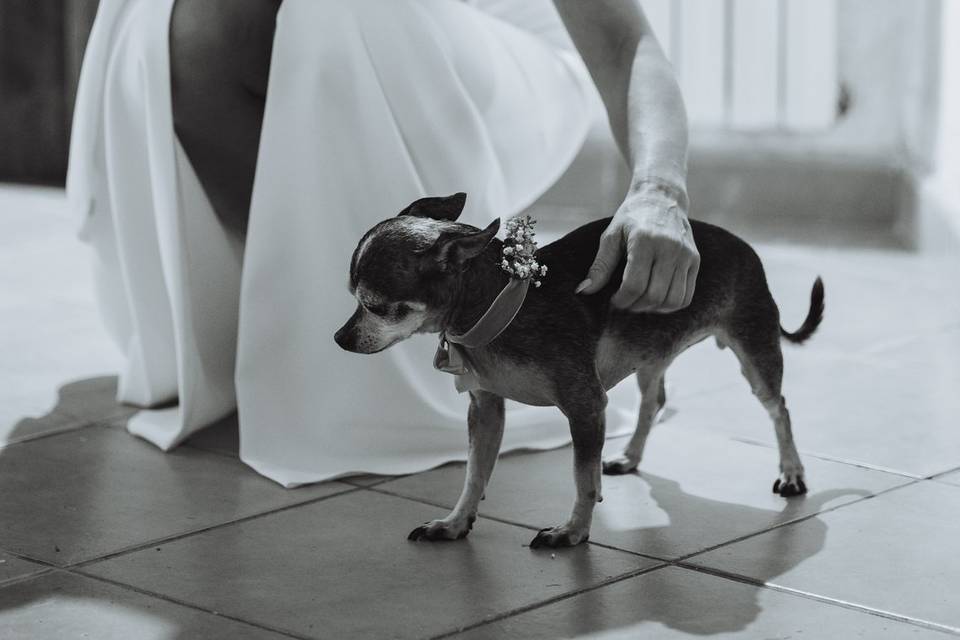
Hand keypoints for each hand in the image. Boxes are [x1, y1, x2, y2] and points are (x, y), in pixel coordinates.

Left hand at [576, 185, 699, 312]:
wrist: (662, 198)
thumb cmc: (632, 218)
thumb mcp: (611, 235)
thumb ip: (600, 265)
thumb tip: (584, 291)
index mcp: (644, 240)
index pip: (634, 285)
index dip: (621, 300)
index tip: (614, 299)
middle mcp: (669, 248)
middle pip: (653, 295)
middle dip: (635, 306)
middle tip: (625, 302)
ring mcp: (685, 255)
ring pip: (673, 300)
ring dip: (653, 309)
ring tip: (640, 301)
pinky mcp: (695, 260)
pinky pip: (686, 296)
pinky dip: (670, 305)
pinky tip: (656, 299)